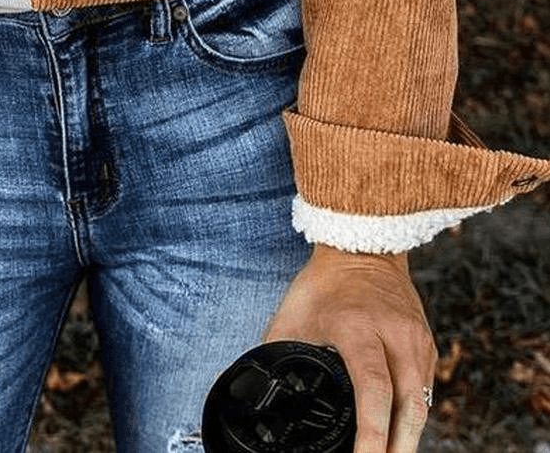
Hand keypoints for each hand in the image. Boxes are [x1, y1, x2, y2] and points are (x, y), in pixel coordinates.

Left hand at [263, 244, 436, 452]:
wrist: (364, 245)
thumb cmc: (325, 282)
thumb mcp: (293, 315)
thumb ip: (275, 353)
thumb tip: (250, 387)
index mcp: (358, 327)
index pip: (373, 390)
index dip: (371, 434)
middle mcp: (395, 336)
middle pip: (408, 408)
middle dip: (396, 449)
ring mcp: (416, 341)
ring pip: (422, 405)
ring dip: (406, 440)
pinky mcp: (427, 346)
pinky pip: (425, 392)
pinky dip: (411, 419)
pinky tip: (396, 437)